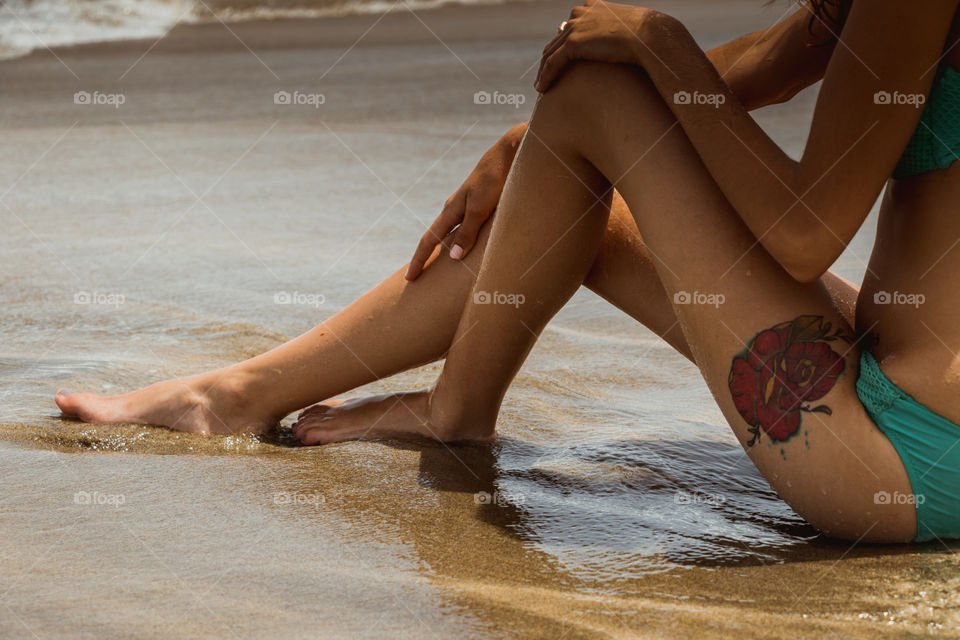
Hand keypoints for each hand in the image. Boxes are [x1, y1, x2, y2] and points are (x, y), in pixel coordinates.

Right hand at [405, 126, 523, 279]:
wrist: (510, 155)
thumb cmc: (494, 180)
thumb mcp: (480, 208)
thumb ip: (468, 232)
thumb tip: (452, 257)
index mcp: (451, 211)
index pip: (429, 241)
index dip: (419, 260)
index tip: (410, 278)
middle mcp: (456, 210)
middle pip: (436, 239)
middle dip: (426, 258)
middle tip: (418, 277)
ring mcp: (467, 207)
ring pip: (451, 234)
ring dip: (445, 251)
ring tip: (442, 269)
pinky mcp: (481, 205)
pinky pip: (466, 229)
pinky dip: (461, 242)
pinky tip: (468, 249)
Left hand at [535, 0, 659, 91]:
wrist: (649, 36)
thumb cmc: (647, 37)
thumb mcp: (629, 31)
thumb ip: (616, 36)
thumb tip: (620, 48)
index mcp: (592, 7)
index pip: (569, 27)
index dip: (561, 46)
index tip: (557, 62)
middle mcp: (580, 12)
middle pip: (556, 39)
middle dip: (548, 59)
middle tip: (544, 77)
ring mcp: (576, 26)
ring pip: (551, 52)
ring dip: (543, 71)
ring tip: (540, 87)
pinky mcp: (574, 42)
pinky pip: (553, 62)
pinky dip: (545, 77)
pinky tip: (542, 89)